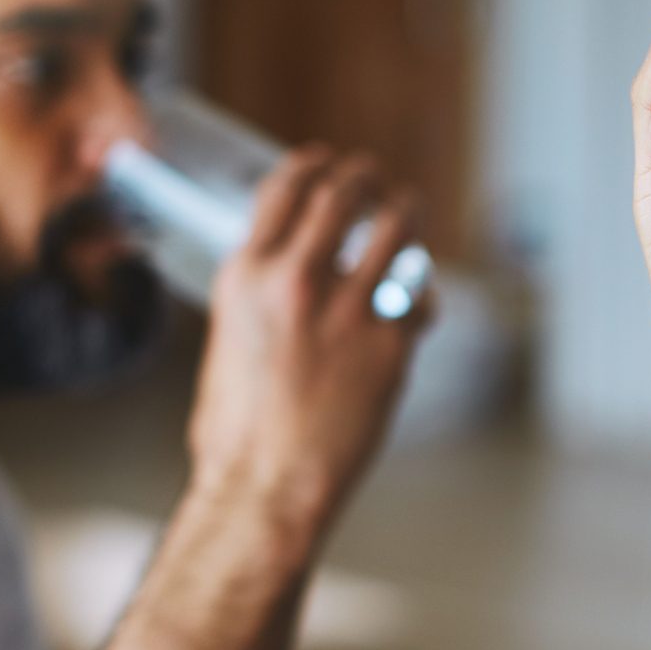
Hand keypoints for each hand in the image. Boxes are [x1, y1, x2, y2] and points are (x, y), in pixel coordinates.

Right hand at [185, 148, 429, 536]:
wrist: (265, 487)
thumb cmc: (239, 430)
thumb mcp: (230, 338)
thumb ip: (262, 293)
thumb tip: (290, 267)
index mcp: (246, 275)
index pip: (285, 187)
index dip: (313, 165)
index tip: (328, 162)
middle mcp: (296, 279)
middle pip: (345, 192)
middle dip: (365, 178)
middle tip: (376, 181)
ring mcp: (349, 308)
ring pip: (396, 227)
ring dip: (406, 212)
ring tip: (409, 211)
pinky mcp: (391, 342)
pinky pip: (419, 297)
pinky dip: (419, 298)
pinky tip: (416, 306)